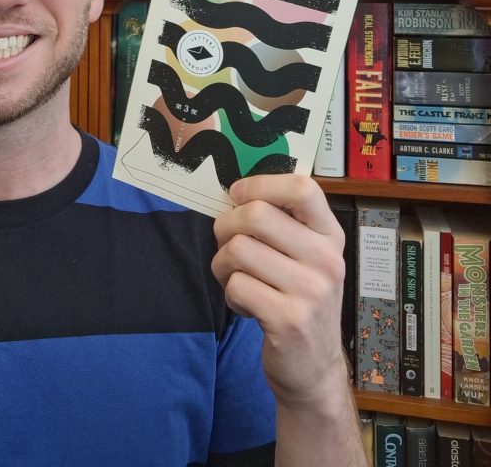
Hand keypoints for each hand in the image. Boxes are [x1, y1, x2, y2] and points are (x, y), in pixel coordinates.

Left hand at [211, 174, 347, 407]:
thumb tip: (237, 192)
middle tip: (228, 245)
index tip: (239, 196)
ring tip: (235, 278)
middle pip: (256, 214)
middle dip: (225, 226)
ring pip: (238, 249)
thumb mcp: (306, 257)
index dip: (260, 184)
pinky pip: (237, 285)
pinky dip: (230, 293)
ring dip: (222, 263)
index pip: (302, 187)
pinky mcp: (289, 320)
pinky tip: (245, 305)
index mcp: (330, 235)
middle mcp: (326, 259)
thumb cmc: (299, 300)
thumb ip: (282, 223)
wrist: (314, 368)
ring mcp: (311, 291)